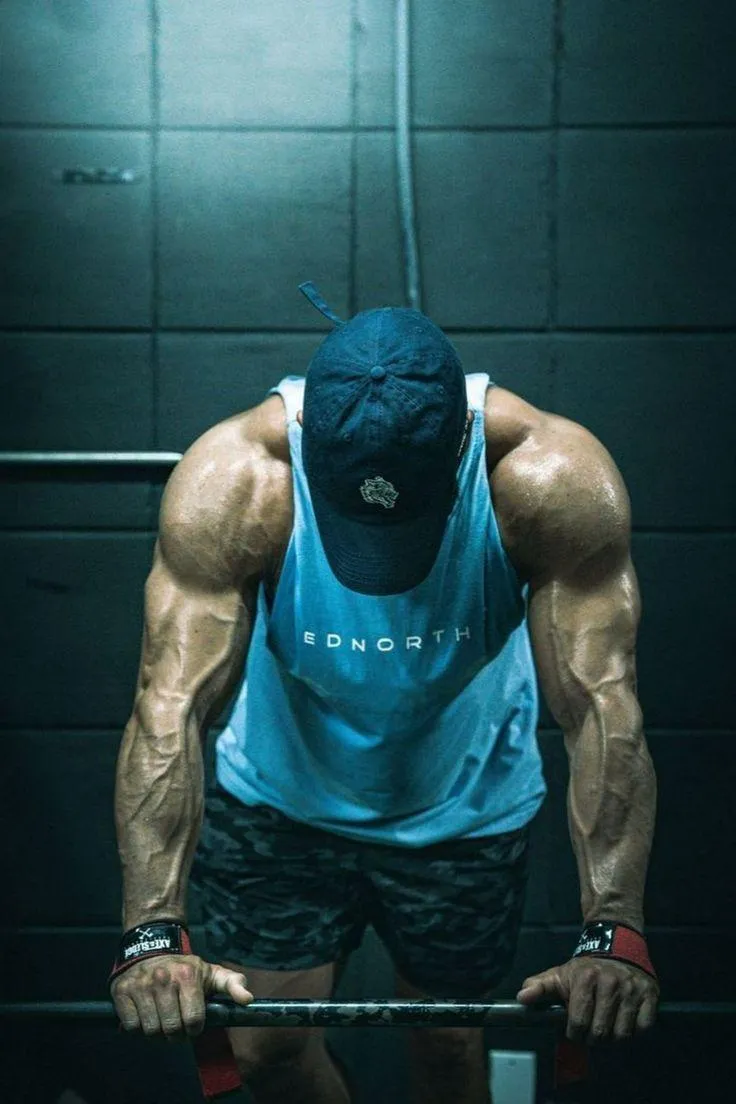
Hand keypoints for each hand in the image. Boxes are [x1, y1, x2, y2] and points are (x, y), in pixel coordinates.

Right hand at [111, 954, 253, 1038]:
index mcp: (187, 975)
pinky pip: (130, 1027)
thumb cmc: (184, 968)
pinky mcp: (121, 992)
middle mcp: (163, 979)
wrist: (150, 947)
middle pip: (171, 1030)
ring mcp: (140, 985)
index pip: (194, 1022)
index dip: (194, 1029)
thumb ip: (232, 984)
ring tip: (160, 1020)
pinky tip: (145, 1015)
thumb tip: (248, 999)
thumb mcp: (211, 973)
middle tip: (175, 1025)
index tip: (192, 1023)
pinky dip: (137, 1027)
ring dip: (156, 1033)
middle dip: (175, 1034)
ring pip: (150, 1031)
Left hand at [516, 957, 658, 1044]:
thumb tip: (522, 998)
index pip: (578, 1023)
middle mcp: (611, 982)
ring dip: (613, 1040)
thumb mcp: (560, 974)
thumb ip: (539, 987)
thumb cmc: (584, 968)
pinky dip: (634, 1033)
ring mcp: (632, 989)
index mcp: (586, 978)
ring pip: (623, 1035)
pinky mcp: (650, 994)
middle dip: (593, 1039)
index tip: (575, 1031)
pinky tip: (624, 1024)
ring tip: (607, 1030)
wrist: (616, 945)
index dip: (574, 1034)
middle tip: (591, 1033)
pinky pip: (644, 1028)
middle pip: (601, 1032)